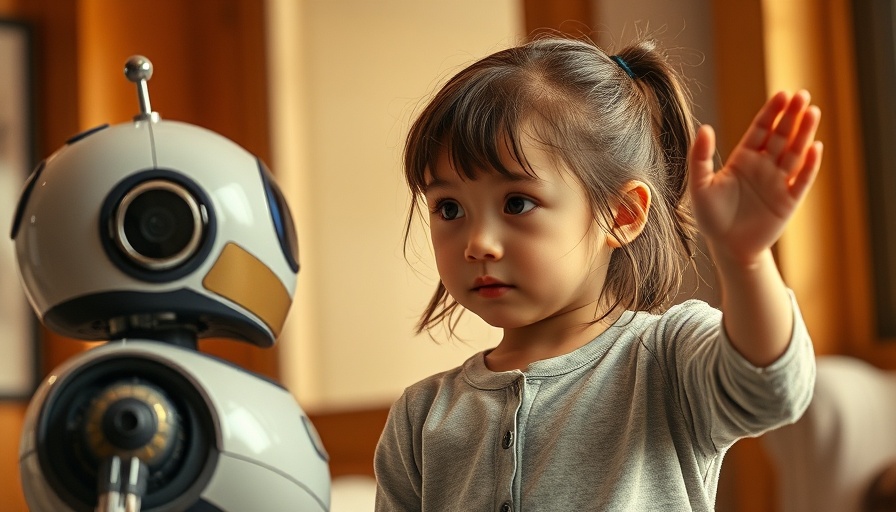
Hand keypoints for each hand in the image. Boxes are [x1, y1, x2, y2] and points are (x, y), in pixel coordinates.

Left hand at [687, 90, 822, 265]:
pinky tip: (815, 147)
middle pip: (782, 136)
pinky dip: (809, 165)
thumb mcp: (699, 185)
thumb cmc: (711, 216)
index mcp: (744, 158)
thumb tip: (704, 128)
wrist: (727, 247)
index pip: (761, 129)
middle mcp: (764, 166)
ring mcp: (778, 182)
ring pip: (795, 153)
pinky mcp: (789, 200)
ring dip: (804, 133)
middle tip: (802, 94)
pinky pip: (802, 180)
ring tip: (812, 112)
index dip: (772, 112)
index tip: (782, 94)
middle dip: (792, 116)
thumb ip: (700, 157)